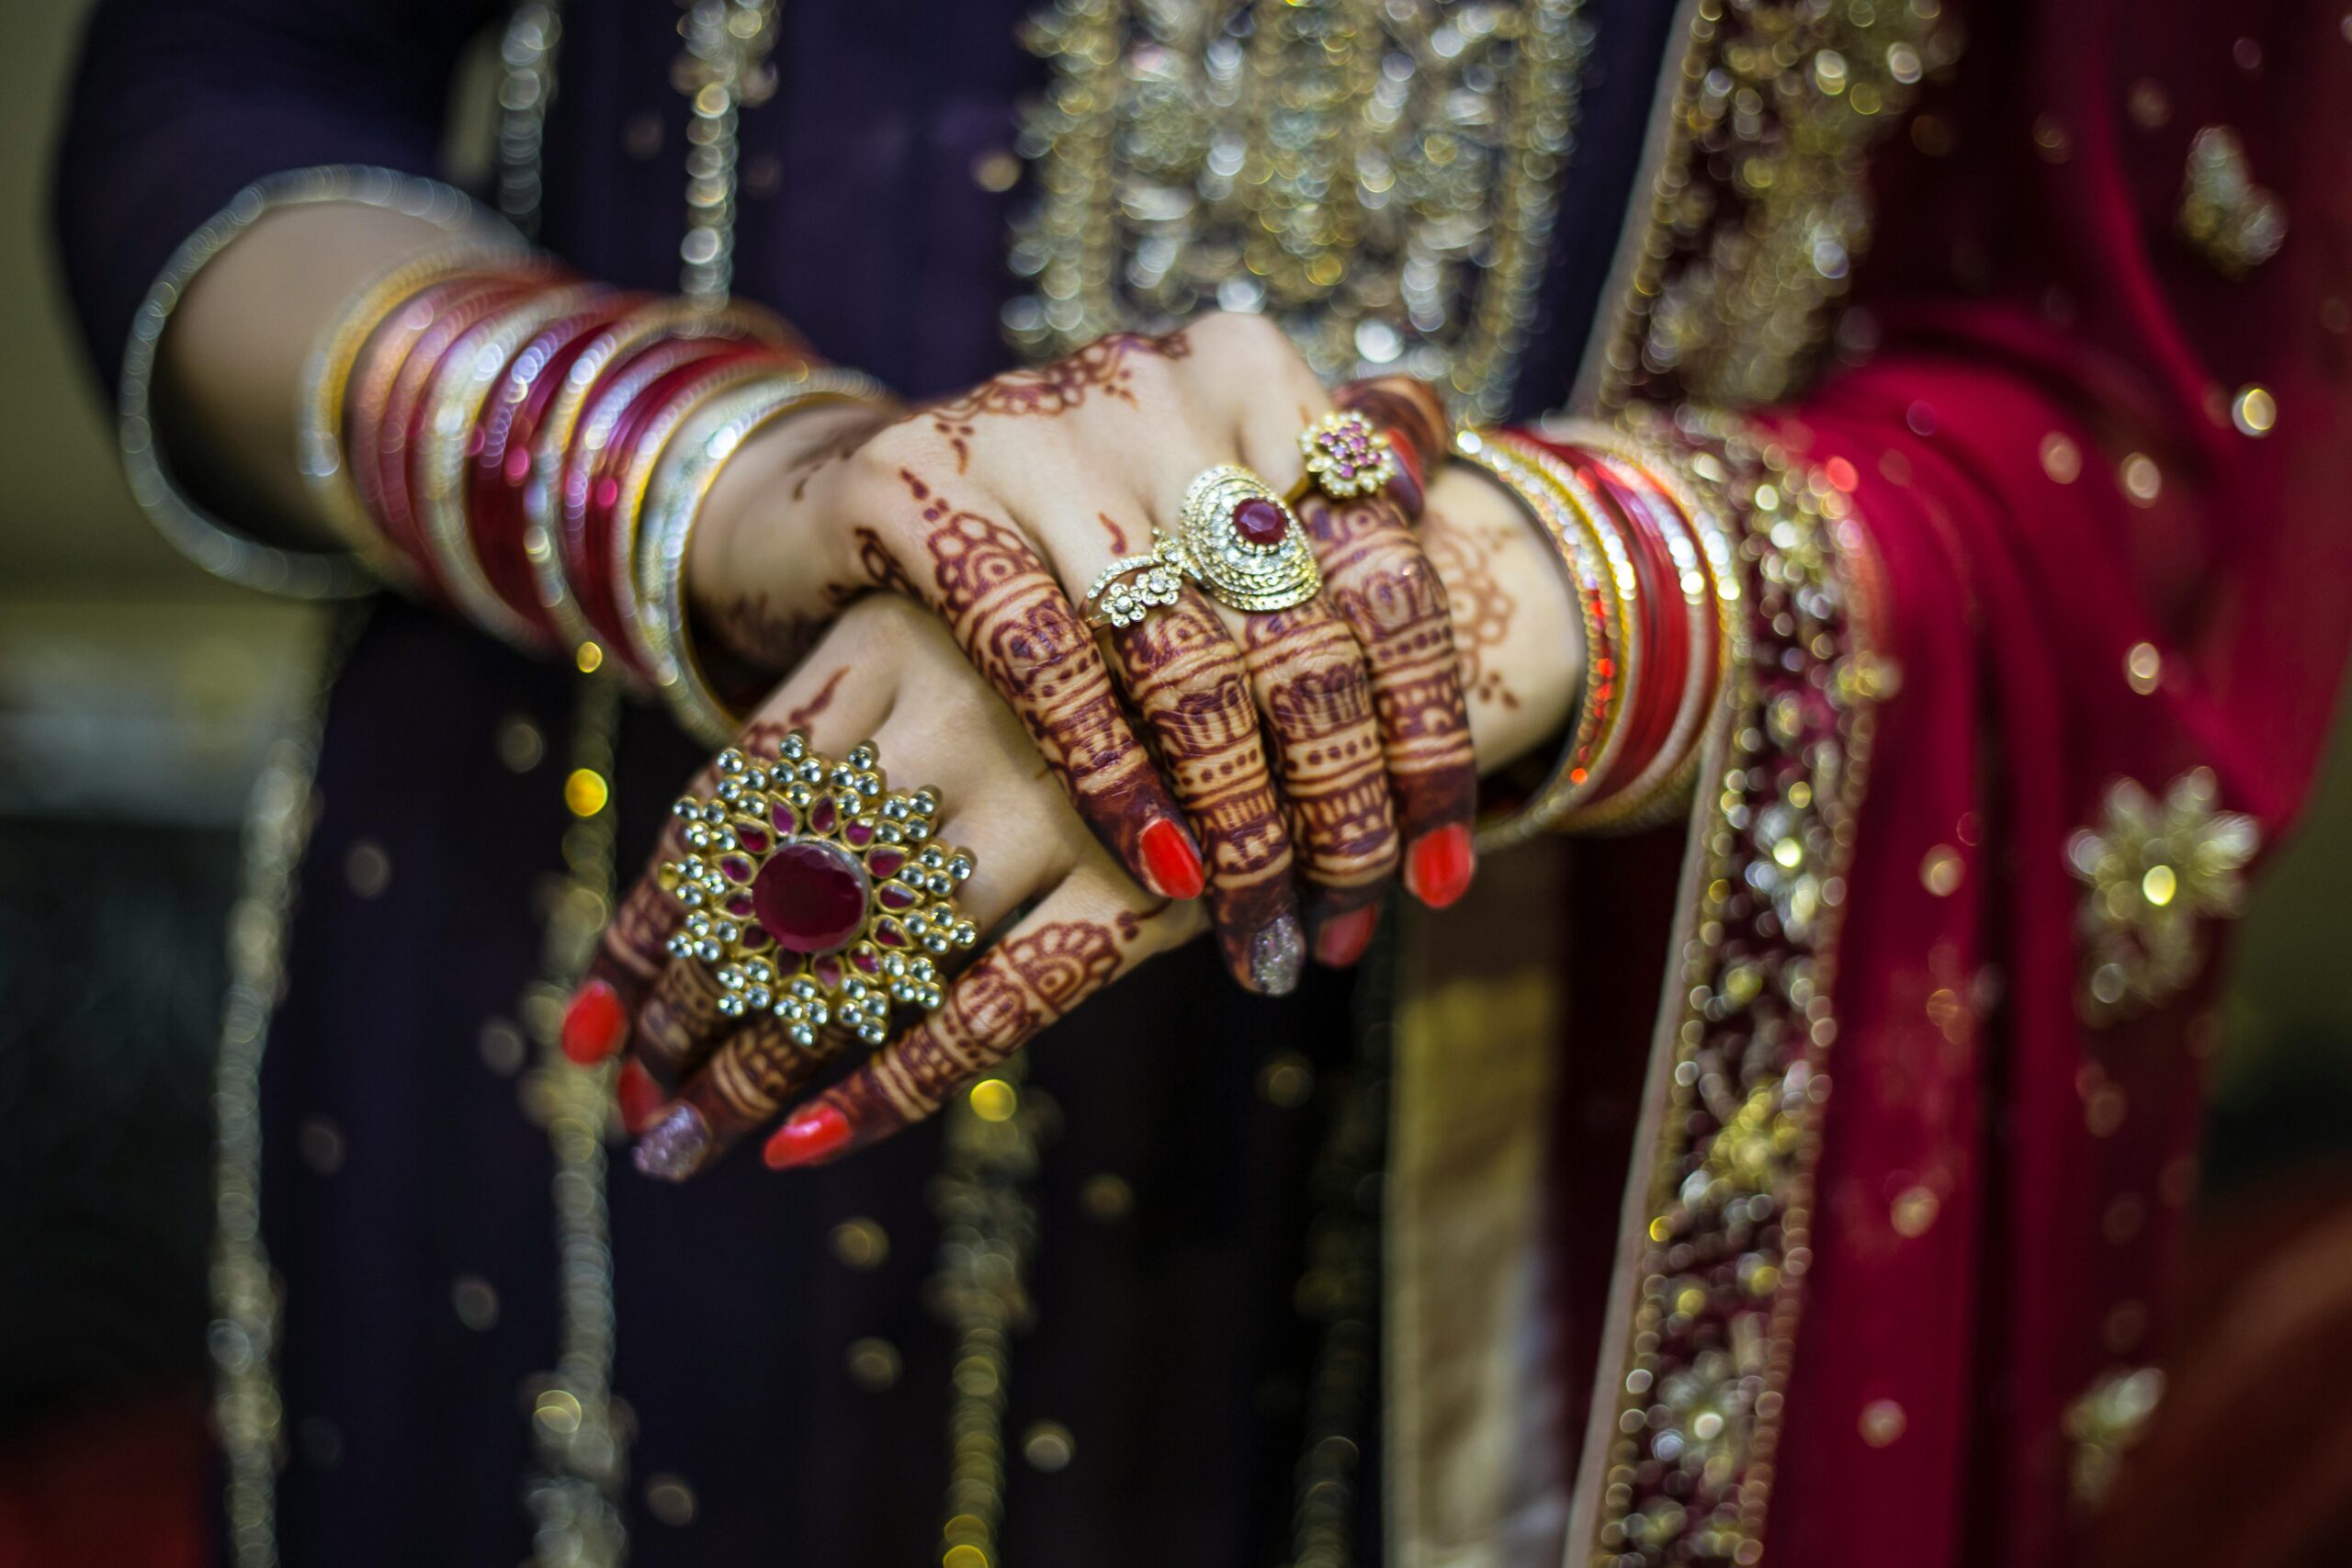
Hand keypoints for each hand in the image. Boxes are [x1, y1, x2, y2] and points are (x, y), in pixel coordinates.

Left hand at [566, 593, 1203, 1177]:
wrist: (1305, 625)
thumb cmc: (1101, 641)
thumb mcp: (961, 636)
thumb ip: (855, 732)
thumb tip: (701, 898)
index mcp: (892, 642)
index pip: (727, 810)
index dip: (651, 930)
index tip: (595, 1029)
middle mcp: (959, 717)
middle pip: (777, 900)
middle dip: (690, 1022)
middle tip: (636, 1112)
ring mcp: (1051, 805)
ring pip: (863, 962)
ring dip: (758, 1068)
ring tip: (685, 1145)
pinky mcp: (1137, 889)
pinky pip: (991, 1010)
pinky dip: (893, 1084)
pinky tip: (809, 1143)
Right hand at [685, 314, 1478, 993]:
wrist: (853, 481)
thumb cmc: (1065, 525)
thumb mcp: (1202, 504)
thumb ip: (1323, 532)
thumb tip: (1446, 607)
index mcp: (1259, 376)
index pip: (1389, 577)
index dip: (1426, 739)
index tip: (1441, 872)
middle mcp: (1161, 384)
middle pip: (1298, 634)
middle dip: (1336, 808)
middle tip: (1340, 923)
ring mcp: (1041, 427)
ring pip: (1187, 663)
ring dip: (1238, 824)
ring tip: (1257, 934)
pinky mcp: (925, 484)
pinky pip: (1048, 664)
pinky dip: (1115, 778)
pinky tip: (1160, 870)